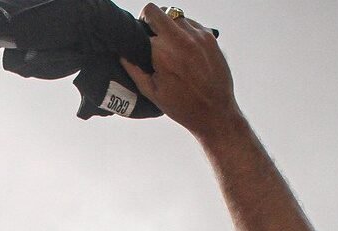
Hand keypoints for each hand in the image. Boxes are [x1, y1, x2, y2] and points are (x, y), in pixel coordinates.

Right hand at [122, 5, 238, 134]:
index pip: (139, 29)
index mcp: (161, 53)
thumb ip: (133, 69)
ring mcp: (197, 35)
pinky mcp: (209, 36)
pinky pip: (191, 22)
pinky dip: (184, 31)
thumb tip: (122, 54)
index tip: (137, 43)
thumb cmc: (183, 106)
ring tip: (169, 44)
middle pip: (154, 11)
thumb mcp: (151, 92)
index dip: (136, 36)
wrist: (215, 112)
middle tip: (148, 33)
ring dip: (168, 25)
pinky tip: (184, 49)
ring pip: (173, 15)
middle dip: (147, 19)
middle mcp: (180, 39)